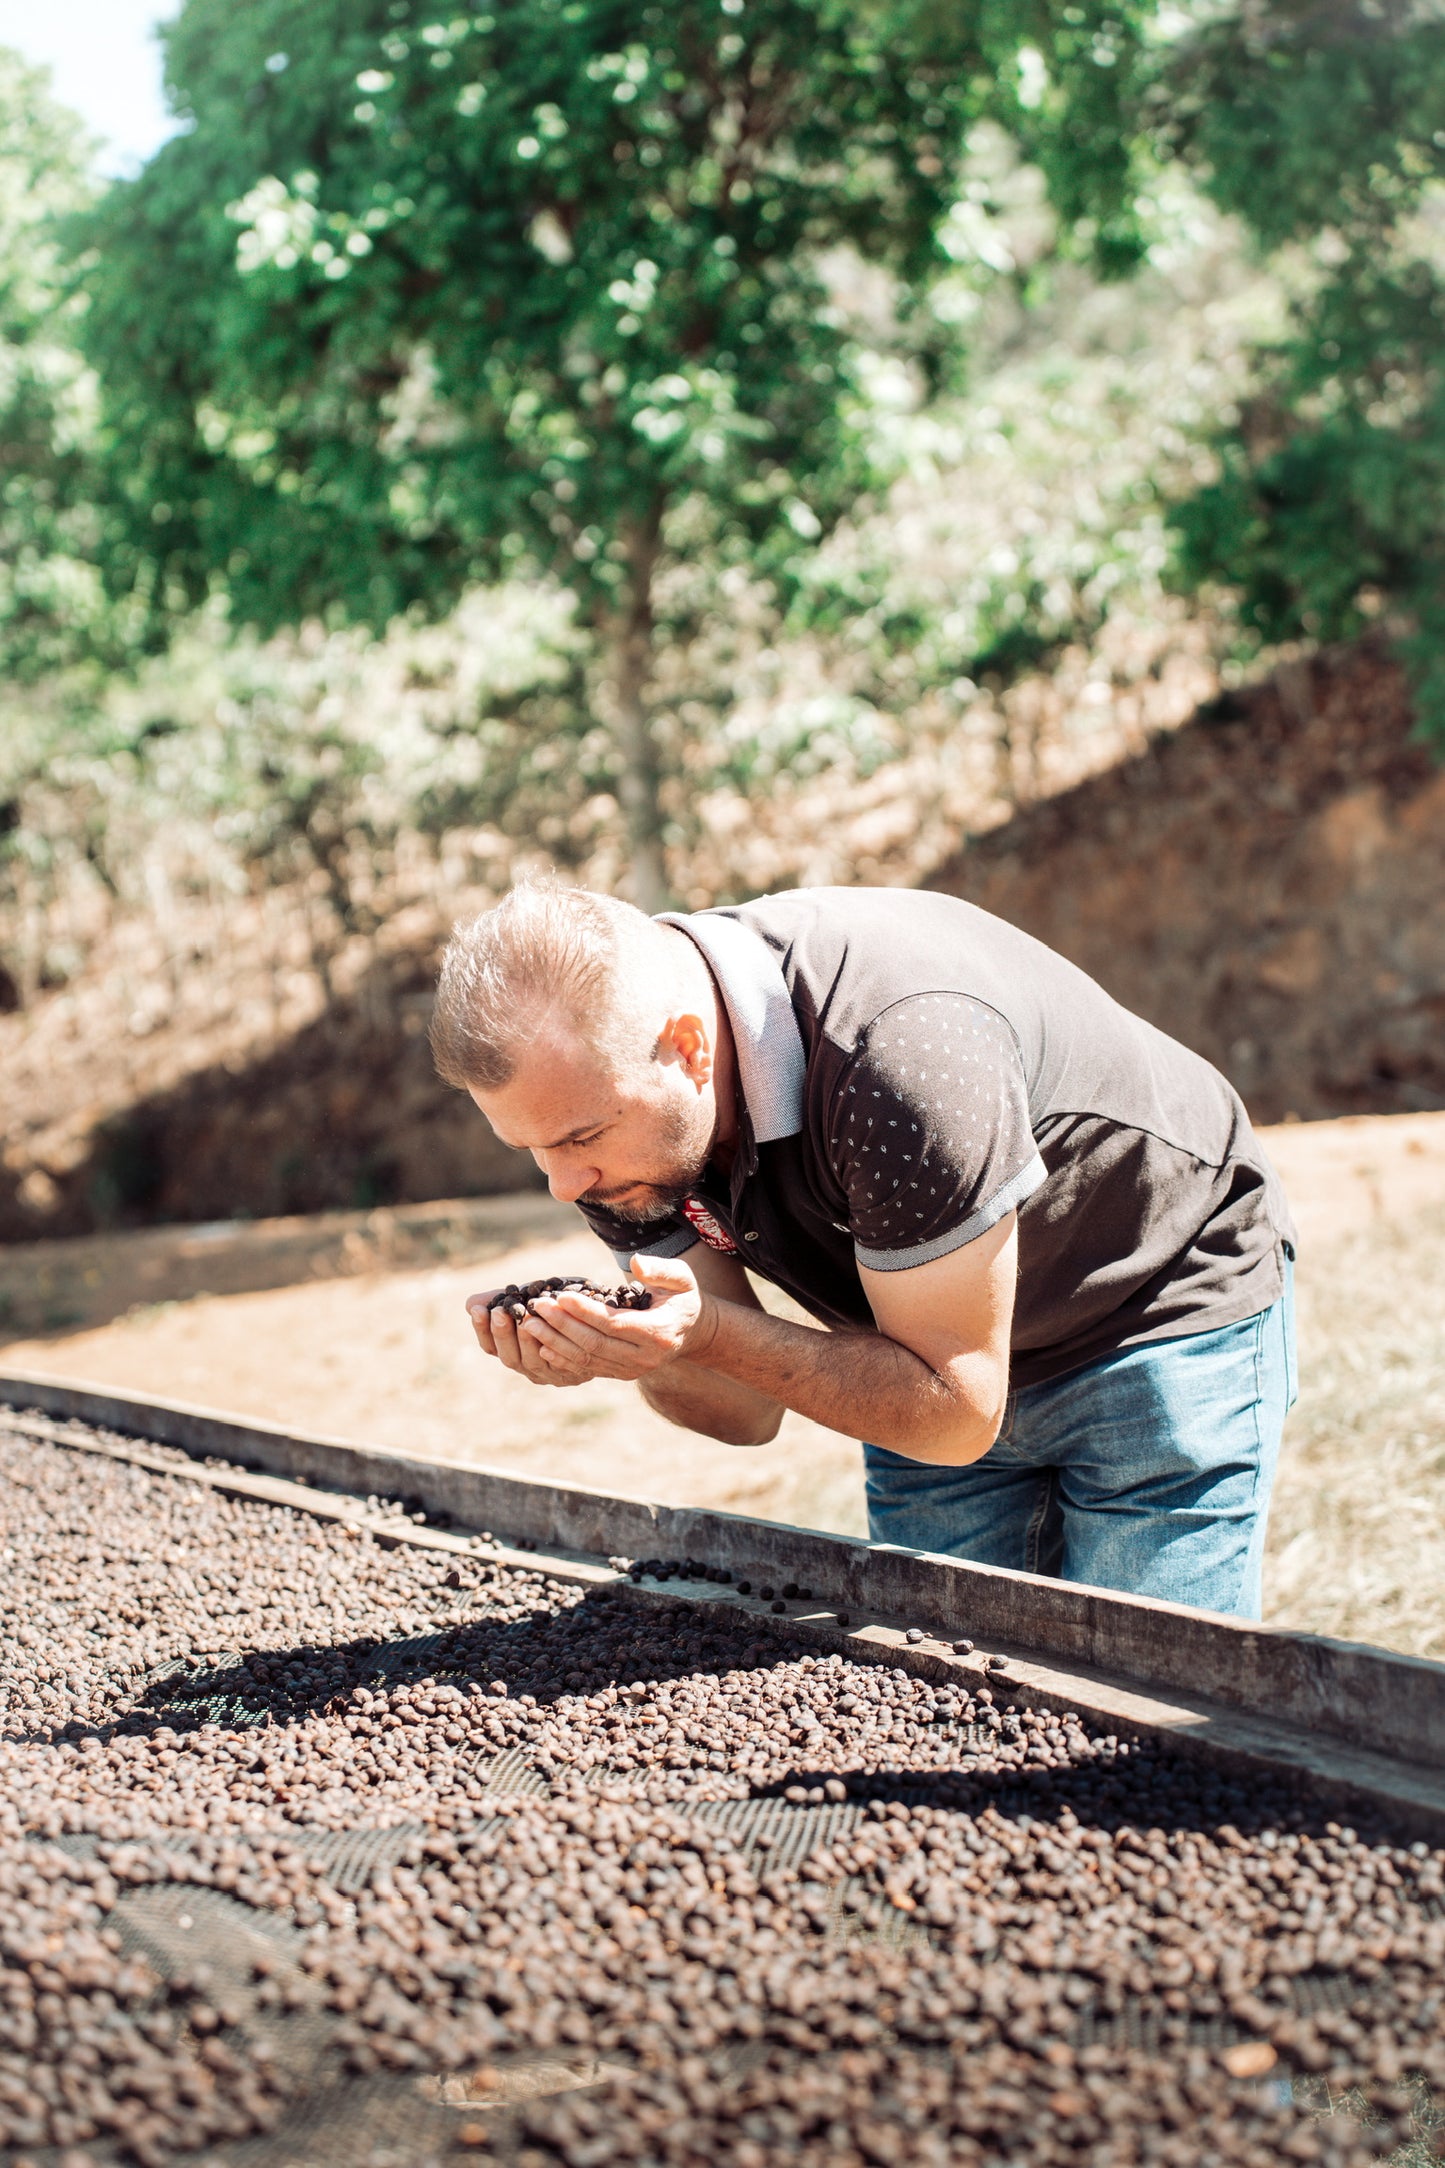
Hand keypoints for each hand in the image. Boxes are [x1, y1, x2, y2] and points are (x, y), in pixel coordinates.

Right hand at [464, 1283, 590, 1389]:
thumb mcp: (529, 1299)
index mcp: (515, 1351)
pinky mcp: (574, 1373)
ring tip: (524, 1317)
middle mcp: (530, 1368)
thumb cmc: (559, 1305)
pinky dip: (553, 1347)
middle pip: (509, 1358)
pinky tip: (549, 1329)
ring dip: (526, 1339)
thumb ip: (502, 1300)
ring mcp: (552, 1373)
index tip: (478, 1309)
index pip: (491, 1347)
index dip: (482, 1330)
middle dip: (502, 1334)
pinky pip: (560, 1363)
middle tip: (500, 1312)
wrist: (599, 1311)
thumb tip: (470, 1304)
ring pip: (532, 1363)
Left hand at [481, 1254, 714, 1386]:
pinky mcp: (621, 1375)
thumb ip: (661, 1270)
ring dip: (555, 1342)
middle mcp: (644, 1358)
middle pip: (594, 1344)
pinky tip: (542, 1345)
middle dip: (562, 1325)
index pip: (612, 1323)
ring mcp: (631, 1370)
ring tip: (531, 1323)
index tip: (559, 1296)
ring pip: (587, 1359)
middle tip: (537, 1306)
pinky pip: (588, 1369)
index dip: (583, 1311)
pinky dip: (563, 1358)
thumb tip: (635, 1263)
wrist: (691, 1331)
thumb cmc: (683, 1297)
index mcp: (657, 1333)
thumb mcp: (682, 1277)